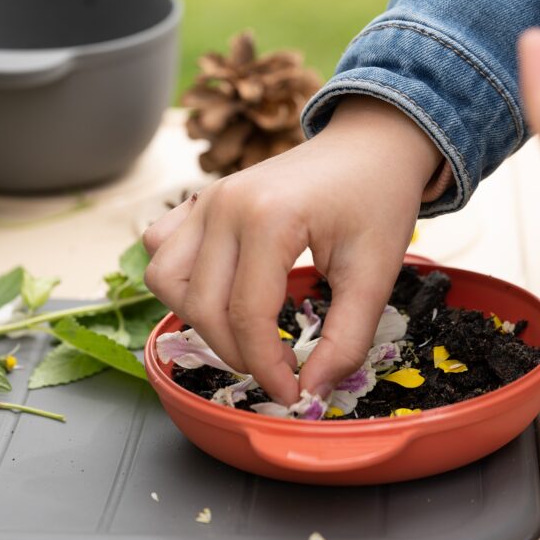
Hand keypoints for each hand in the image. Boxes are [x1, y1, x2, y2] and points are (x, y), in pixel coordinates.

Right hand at [143, 97, 442, 404]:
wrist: (371, 146)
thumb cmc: (377, 200)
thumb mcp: (376, 274)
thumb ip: (346, 339)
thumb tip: (312, 392)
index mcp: (268, 218)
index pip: (246, 317)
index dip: (267, 368)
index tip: (293, 393)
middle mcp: (225, 205)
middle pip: (201, 306)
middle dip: (237, 353)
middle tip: (278, 367)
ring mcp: (207, 199)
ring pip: (165, 278)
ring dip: (197, 318)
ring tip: (246, 332)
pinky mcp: (202, 200)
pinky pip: (162, 246)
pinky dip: (181, 278)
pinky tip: (222, 289)